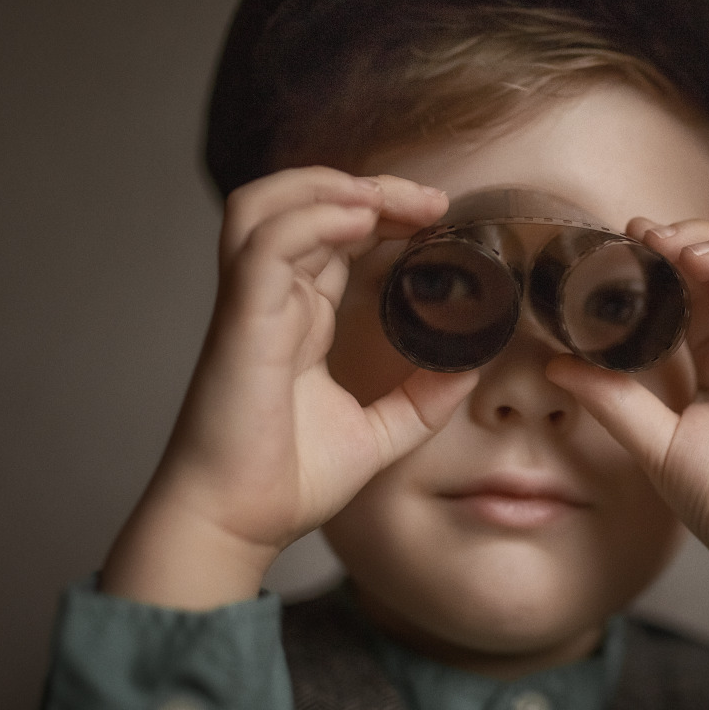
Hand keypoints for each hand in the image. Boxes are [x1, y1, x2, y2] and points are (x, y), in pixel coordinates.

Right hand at [101, 167, 477, 608]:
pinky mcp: (241, 321)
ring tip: (387, 199)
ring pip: (267, 204)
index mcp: (299, 317)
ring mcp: (252, 305)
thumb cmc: (286, 481)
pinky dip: (312, 219)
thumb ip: (423, 398)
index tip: (438, 217)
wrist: (236, 523)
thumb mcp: (380, 433)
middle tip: (431, 201)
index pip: (335, 235)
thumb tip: (472, 368)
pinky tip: (360, 219)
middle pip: (305, 204)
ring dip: (329, 186)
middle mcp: (272, 300)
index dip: (382, 212)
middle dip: (369, 187)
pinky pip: (266, 245)